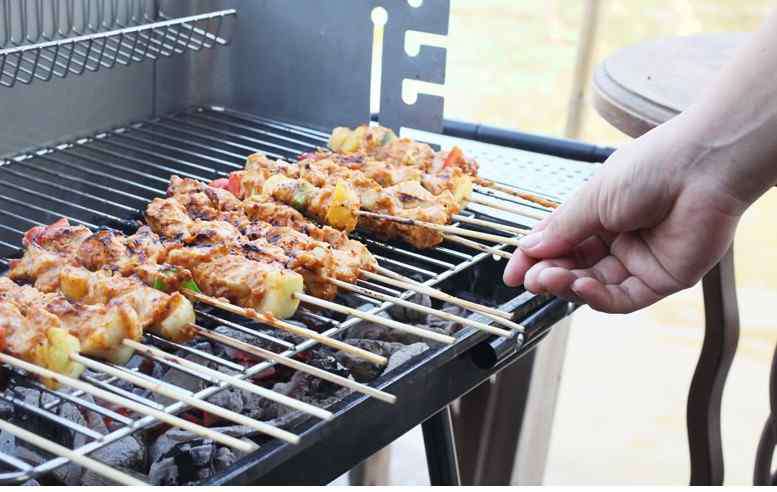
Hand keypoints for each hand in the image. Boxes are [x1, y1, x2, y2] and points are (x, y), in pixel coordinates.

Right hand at [502, 118, 748, 312]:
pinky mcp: (662, 279)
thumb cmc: (651, 168)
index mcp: (599, 214)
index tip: (512, 274)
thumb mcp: (592, 198)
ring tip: (548, 279)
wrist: (702, 167)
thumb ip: (561, 229)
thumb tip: (529, 248)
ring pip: (594, 286)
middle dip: (549, 274)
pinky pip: (623, 299)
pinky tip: (580, 286)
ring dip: (568, 286)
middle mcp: (618, 239)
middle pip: (574, 267)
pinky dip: (597, 297)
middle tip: (531, 278)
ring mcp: (640, 260)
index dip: (534, 258)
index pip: (559, 243)